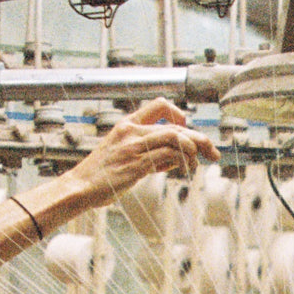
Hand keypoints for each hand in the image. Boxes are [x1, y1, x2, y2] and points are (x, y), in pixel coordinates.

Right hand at [70, 98, 218, 206]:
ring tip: (199, 162)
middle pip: (175, 125)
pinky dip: (183, 160)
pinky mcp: (136, 163)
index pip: (159, 105)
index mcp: (126, 125)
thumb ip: (150, 155)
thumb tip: (178, 159)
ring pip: (175, 137)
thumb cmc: (101, 176)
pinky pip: (169, 155)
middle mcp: (131, 130)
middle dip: (199, 138)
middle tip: (213, 151)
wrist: (80, 188)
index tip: (188, 127)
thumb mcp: (124, 157)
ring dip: (194, 148)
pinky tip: (186, 169)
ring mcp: (133, 146)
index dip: (179, 113)